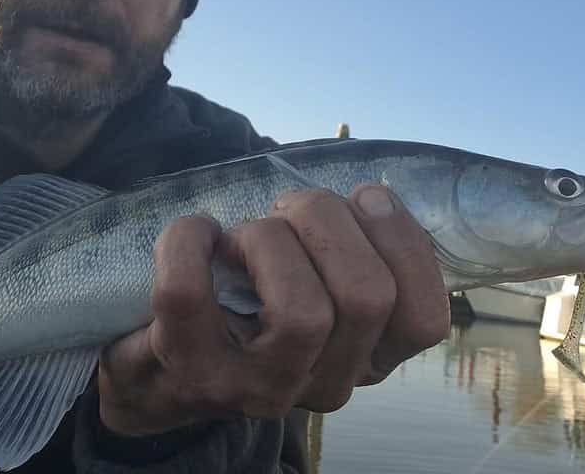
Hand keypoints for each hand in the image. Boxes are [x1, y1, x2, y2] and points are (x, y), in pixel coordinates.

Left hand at [97, 184, 448, 436]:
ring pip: (300, 310)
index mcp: (365, 357)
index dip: (404, 242)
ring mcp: (255, 387)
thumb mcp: (318, 282)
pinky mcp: (189, 371)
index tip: (366, 199)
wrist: (161, 370)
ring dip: (269, 237)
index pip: (423, 321)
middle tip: (290, 208)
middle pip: (367, 297)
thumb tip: (371, 197)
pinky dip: (188, 240)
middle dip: (327, 219)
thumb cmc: (250, 302)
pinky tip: (196, 233)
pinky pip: (189, 292)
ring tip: (245, 234)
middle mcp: (322, 383)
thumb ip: (352, 247)